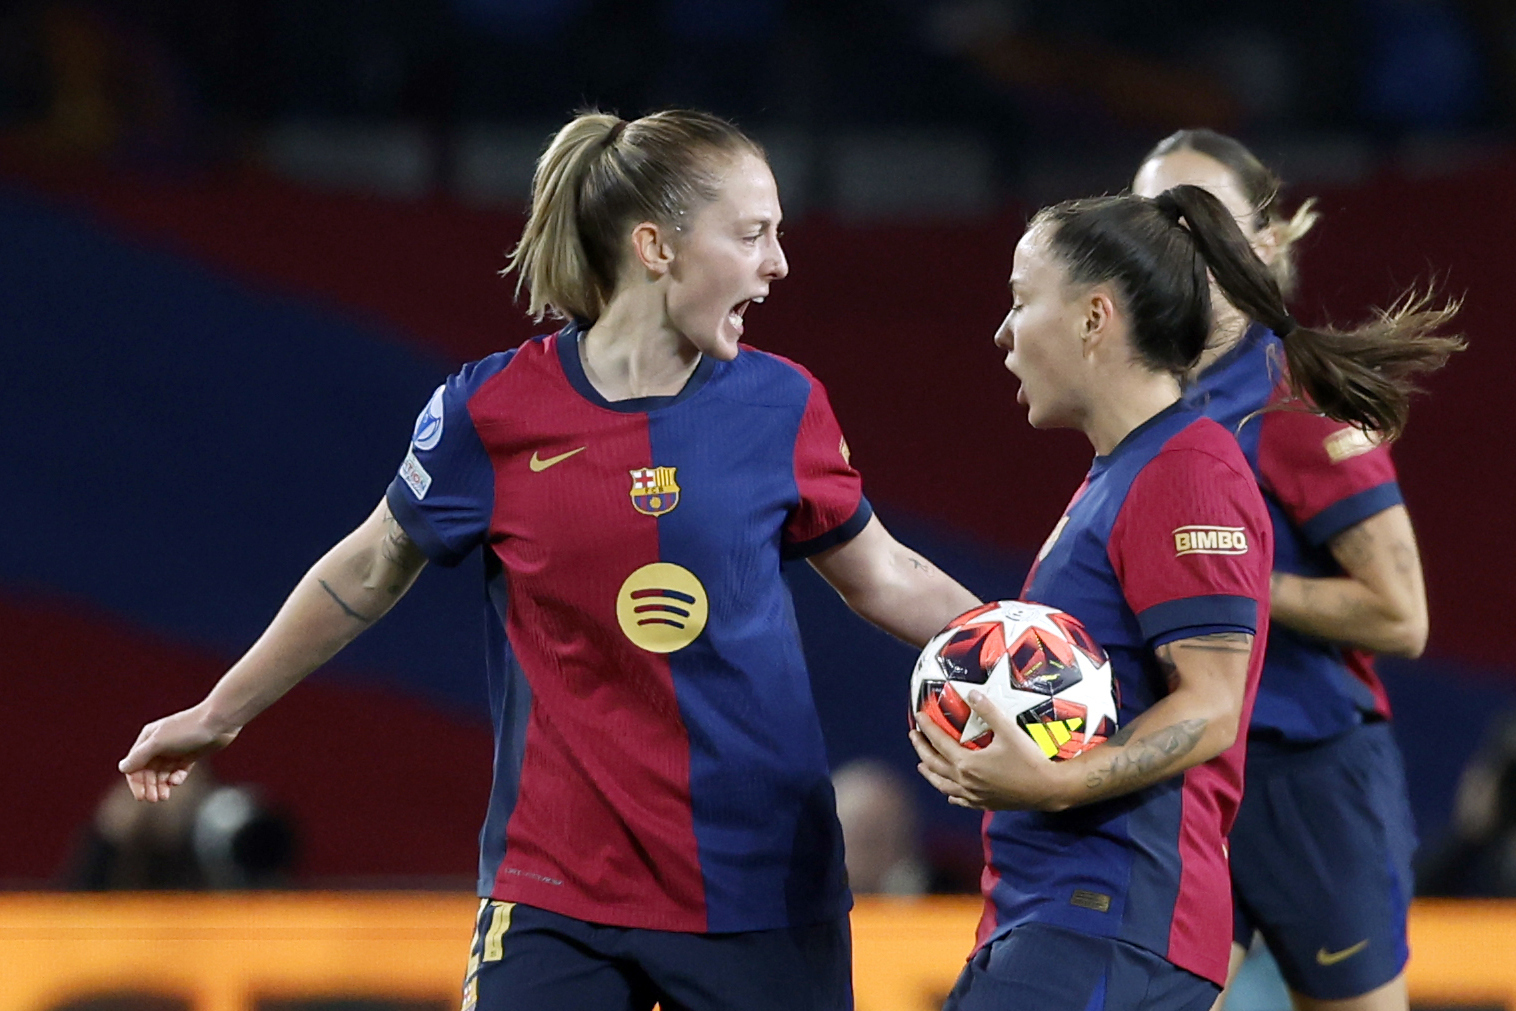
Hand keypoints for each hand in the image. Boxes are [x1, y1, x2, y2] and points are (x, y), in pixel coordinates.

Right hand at [118, 706, 239, 801]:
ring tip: (165, 796)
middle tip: (155, 799)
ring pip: (163, 773)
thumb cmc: (187, 729)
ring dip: (161, 785)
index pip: (135, 764)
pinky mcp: (190, 755)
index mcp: (148, 738)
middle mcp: (159, 744)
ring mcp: (175, 750)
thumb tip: (122, 768)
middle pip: (148, 771)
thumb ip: (140, 756)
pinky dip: (176, 778)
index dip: (136, 782)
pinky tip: (178, 780)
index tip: (141, 797)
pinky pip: (178, 771)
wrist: (219, 722)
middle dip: (150, 786)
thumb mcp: (159, 742)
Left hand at [910, 690, 1071, 811]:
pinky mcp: (985, 804)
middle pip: (934, 765)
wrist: (1049, 789)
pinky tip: (950, 794)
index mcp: (967, 763)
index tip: (917, 716)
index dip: (927, 727)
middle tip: (913, 736)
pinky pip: (960, 800)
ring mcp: (974, 796)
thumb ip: (988, 711)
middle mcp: (966, 781)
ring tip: (922, 765)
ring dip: (930, 773)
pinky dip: (951, 794)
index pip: (939, 742)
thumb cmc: (1029, 760)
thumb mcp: (1009, 731)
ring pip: (943, 785)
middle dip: (921, 748)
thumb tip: (971, 694)